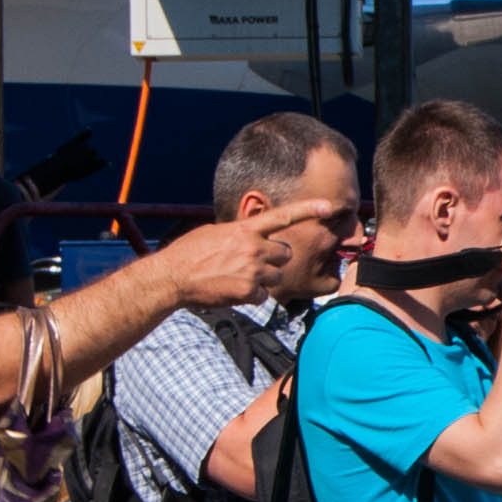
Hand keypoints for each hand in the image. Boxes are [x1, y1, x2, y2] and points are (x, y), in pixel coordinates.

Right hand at [159, 200, 345, 308]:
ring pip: (277, 274)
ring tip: (237, 276)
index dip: (308, 209)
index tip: (329, 205)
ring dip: (264, 278)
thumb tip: (252, 236)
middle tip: (253, 262)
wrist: (172, 277)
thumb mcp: (215, 232)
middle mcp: (253, 246)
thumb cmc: (188, 253)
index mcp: (244, 229)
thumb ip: (240, 233)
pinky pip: (264, 294)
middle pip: (286, 253)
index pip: (282, 215)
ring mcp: (253, 269)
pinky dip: (252, 295)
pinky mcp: (249, 290)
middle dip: (275, 258)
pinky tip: (233, 290)